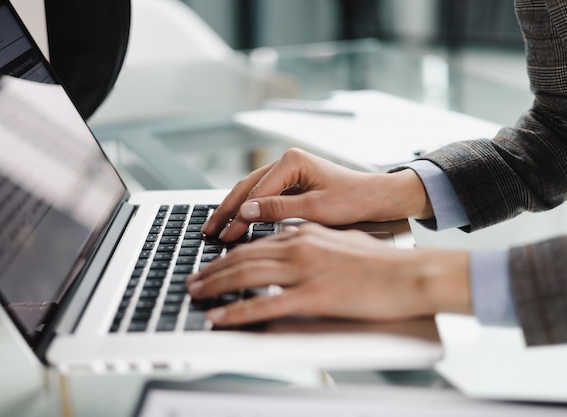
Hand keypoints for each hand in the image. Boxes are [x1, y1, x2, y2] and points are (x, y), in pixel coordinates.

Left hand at [188, 223, 470, 325]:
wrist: (410, 274)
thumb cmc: (381, 263)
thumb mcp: (340, 243)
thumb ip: (312, 244)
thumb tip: (292, 251)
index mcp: (305, 233)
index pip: (256, 243)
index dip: (229, 254)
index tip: (212, 264)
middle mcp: (299, 246)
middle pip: (244, 256)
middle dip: (212, 269)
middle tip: (193, 279)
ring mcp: (304, 270)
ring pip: (246, 275)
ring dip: (215, 286)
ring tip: (196, 294)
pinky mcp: (313, 295)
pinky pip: (265, 304)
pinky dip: (238, 311)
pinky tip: (221, 317)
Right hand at [202, 148, 431, 241]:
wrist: (377, 198)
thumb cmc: (354, 200)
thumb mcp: (316, 209)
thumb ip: (279, 209)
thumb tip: (245, 211)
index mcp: (292, 160)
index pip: (256, 192)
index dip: (239, 216)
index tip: (226, 237)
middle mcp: (286, 160)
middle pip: (246, 187)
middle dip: (226, 210)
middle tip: (209, 231)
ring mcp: (287, 169)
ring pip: (251, 190)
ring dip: (233, 209)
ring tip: (216, 227)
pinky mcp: (290, 180)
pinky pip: (262, 194)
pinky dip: (248, 208)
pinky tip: (236, 220)